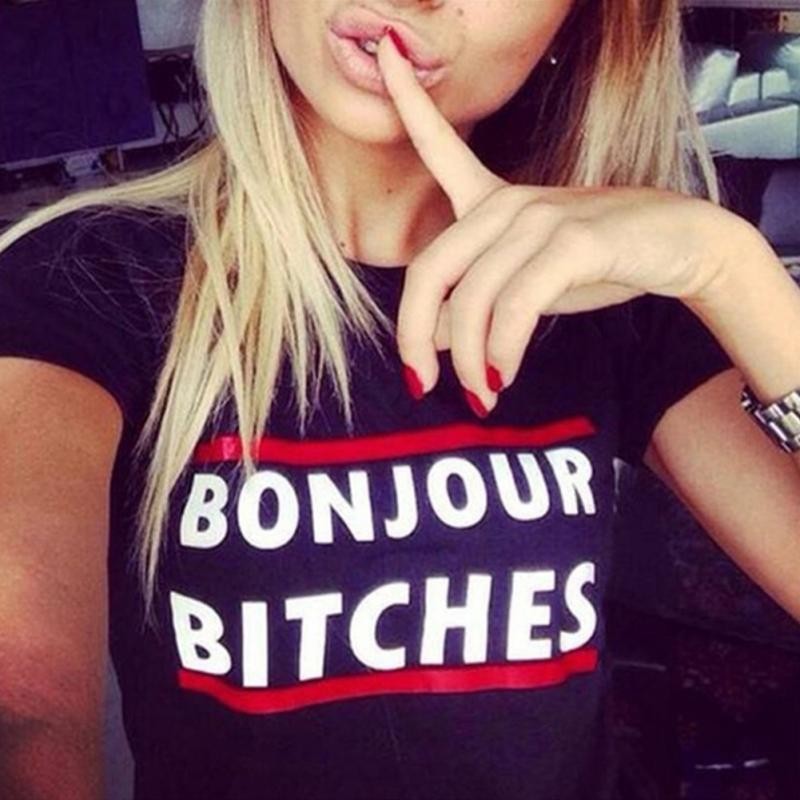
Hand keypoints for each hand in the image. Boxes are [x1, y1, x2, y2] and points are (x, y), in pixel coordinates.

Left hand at [375, 30, 747, 415]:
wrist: (680, 248)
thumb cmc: (596, 264)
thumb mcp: (524, 286)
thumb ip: (475, 304)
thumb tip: (434, 339)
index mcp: (491, 200)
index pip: (439, 145)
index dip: (408, 100)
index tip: (383, 51)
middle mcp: (506, 202)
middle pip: (429, 271)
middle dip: (415, 338)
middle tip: (423, 384)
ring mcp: (538, 217)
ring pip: (473, 299)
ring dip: (470, 361)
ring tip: (481, 394)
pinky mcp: (572, 239)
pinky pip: (516, 304)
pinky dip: (503, 350)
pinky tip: (503, 376)